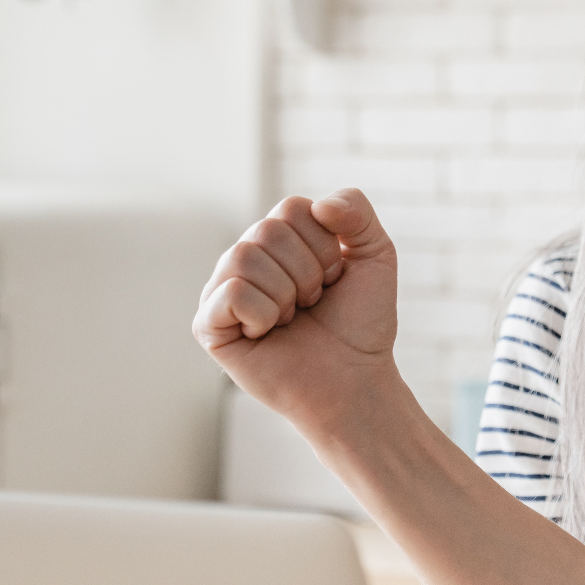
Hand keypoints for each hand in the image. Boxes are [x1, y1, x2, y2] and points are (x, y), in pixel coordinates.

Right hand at [192, 189, 400, 430]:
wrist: (354, 379)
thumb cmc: (361, 323)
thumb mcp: (376, 255)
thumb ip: (357, 211)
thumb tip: (320, 205)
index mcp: (278, 239)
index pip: (292, 208)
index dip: (325, 246)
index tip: (334, 278)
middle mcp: (246, 259)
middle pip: (267, 230)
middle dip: (307, 272)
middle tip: (313, 303)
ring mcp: (222, 291)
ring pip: (244, 256)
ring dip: (286, 294)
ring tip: (292, 319)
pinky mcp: (208, 325)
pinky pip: (230, 292)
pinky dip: (262, 313)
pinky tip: (267, 333)